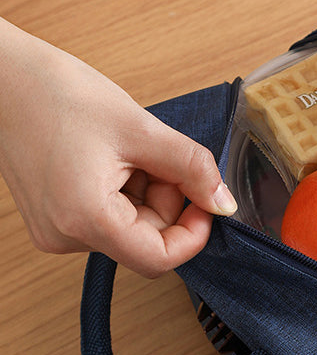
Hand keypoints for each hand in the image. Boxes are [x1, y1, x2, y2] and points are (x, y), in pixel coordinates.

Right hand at [0, 18, 236, 277]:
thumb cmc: (57, 93)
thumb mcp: (141, 129)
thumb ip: (192, 169)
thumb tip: (224, 203)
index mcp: (84, 220)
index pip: (159, 260)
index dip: (193, 234)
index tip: (206, 201)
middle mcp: (65, 236)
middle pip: (147, 240)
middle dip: (167, 200)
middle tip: (160, 155)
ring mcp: (56, 230)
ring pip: (131, 228)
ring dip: (147, 192)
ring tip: (128, 149)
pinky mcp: (55, 217)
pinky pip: (109, 217)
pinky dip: (126, 190)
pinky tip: (112, 157)